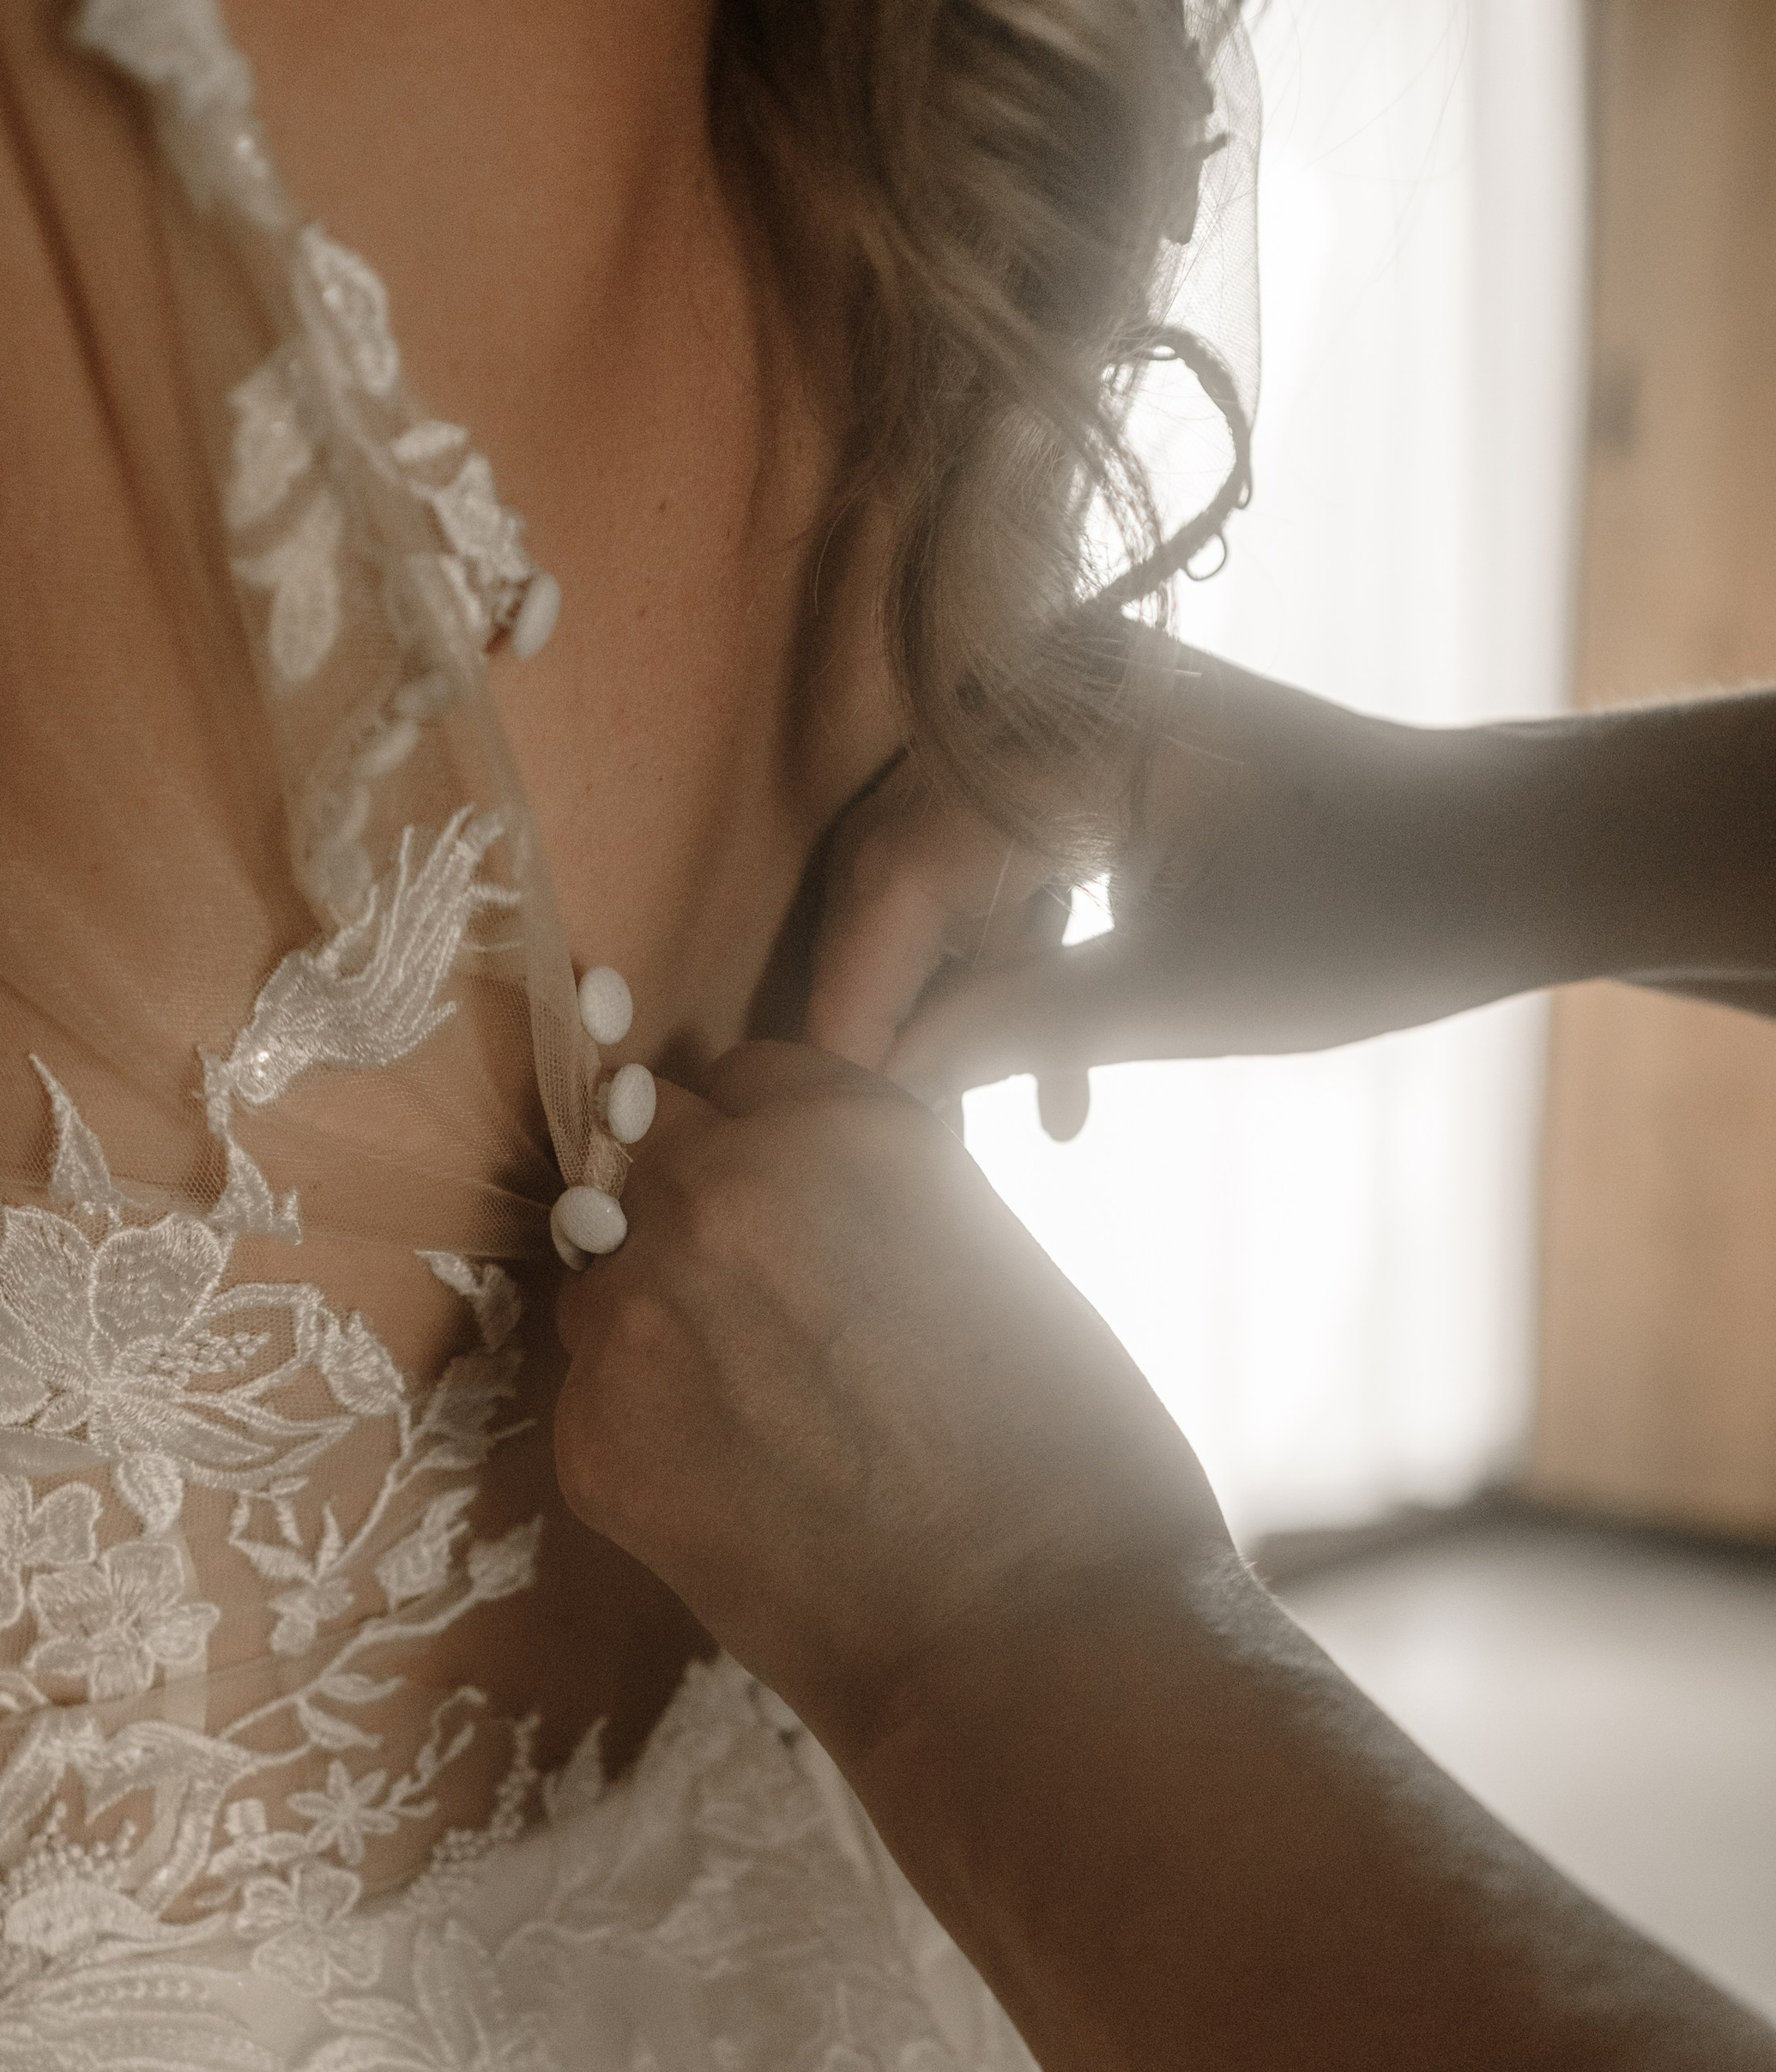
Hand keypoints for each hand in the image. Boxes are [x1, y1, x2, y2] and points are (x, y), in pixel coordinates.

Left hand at [551, 1041, 1228, 1779]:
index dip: (769, 1148)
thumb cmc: (1067, 1462)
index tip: (800, 1217)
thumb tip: (796, 1213)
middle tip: (762, 1318)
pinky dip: (647, 1439)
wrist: (1032, 1641)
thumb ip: (871, 1204)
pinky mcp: (590, 1441)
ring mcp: (637, 1319)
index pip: (743, 1078)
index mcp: (838, 1128)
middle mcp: (716, 1195)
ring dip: (655, 1326)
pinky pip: (594, 1403)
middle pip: (643, 1153)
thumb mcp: (990, 1259)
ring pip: (601, 1283)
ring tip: (765, 1424)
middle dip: (693, 1216)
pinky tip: (742, 1499)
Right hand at [805, 647, 1499, 1117]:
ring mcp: (1075, 708)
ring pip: (955, 876)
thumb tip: (881, 1086)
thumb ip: (1012, 1027)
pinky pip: (1017, 864)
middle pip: (905, 865)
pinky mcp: (1105, 754)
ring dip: (963, 1006)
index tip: (816, 1121)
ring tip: (967, 1138)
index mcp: (1066, 709)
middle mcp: (1050, 678)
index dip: (853, 1006)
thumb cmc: (1368, 913)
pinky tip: (1055, 1101)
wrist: (1509, 856)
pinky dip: (1025, 971)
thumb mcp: (1176, 994)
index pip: (901, 873)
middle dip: (892, 1007)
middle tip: (871, 1138)